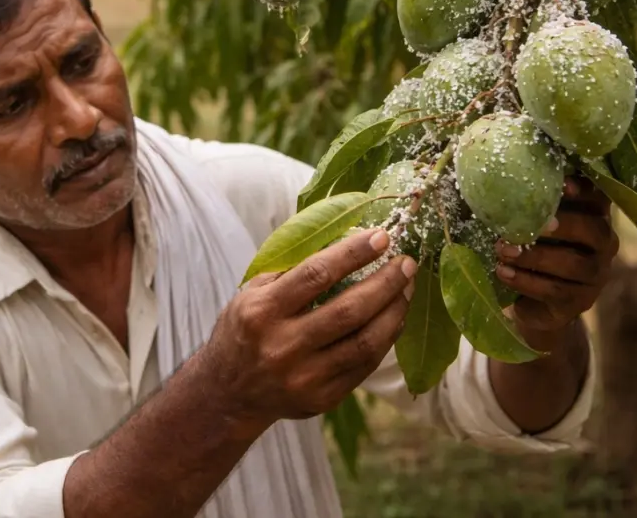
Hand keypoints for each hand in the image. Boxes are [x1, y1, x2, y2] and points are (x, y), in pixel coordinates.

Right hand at [201, 229, 415, 431]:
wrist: (229, 392)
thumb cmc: (245, 330)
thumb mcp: (252, 293)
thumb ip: (291, 270)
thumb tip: (344, 240)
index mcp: (262, 311)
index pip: (316, 275)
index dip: (353, 253)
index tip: (381, 237)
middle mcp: (282, 346)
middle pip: (348, 311)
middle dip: (385, 283)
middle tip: (406, 263)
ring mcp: (304, 377)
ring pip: (364, 343)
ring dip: (394, 312)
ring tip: (407, 289)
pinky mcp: (322, 399)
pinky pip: (364, 366)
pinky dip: (385, 340)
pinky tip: (394, 320)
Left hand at [494, 175, 618, 345]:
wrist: (529, 299)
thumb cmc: (529, 246)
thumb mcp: (530, 221)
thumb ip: (526, 201)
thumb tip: (492, 179)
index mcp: (593, 216)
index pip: (598, 198)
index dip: (584, 190)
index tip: (562, 185)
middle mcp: (603, 244)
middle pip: (594, 231)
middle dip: (563, 225)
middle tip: (532, 224)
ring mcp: (596, 275)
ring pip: (573, 264)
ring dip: (535, 256)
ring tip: (503, 250)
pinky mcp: (580, 301)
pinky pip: (556, 291)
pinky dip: (526, 281)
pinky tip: (502, 272)